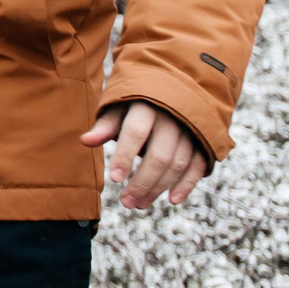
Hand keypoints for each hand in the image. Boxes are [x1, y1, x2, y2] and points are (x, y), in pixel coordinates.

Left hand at [81, 101, 207, 209]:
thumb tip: (85, 141)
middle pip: (159, 155)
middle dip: (142, 182)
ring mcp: (191, 129)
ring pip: (177, 163)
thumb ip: (107, 124)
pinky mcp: (202, 140)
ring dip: (159, 188)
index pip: (135, 132)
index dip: (124, 156)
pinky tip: (172, 199)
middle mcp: (172, 116)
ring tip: (139, 204)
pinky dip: (186, 184)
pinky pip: (197, 165)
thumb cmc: (138, 100)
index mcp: (147, 104)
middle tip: (126, 202)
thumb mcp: (120, 105)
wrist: (175, 84)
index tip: (114, 179)